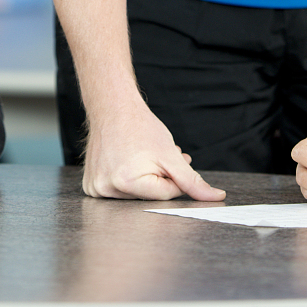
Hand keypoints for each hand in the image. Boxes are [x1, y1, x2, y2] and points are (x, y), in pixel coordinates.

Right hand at [80, 104, 223, 200]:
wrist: (112, 108)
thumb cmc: (140, 127)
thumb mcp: (171, 155)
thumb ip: (192, 181)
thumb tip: (216, 197)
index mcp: (126, 182)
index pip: (165, 196)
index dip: (173, 179)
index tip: (169, 162)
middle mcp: (107, 189)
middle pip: (148, 198)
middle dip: (160, 180)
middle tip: (158, 158)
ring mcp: (96, 189)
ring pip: (135, 195)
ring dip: (145, 179)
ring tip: (144, 157)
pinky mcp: (91, 186)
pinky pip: (118, 191)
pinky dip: (127, 180)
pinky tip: (126, 162)